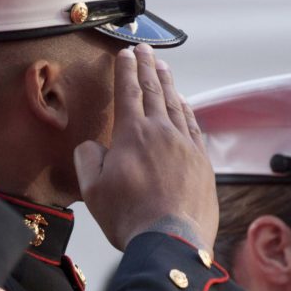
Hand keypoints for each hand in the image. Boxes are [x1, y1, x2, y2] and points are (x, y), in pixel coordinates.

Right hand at [73, 44, 217, 251]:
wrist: (171, 241)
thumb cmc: (128, 218)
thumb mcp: (92, 190)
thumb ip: (88, 159)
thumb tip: (92, 145)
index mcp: (133, 134)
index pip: (128, 93)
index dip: (125, 70)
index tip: (124, 54)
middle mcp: (162, 132)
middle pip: (155, 91)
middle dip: (148, 67)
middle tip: (145, 49)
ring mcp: (186, 146)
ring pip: (176, 105)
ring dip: (168, 83)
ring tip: (164, 67)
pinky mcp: (202, 162)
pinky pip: (193, 127)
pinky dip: (187, 110)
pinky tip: (184, 105)